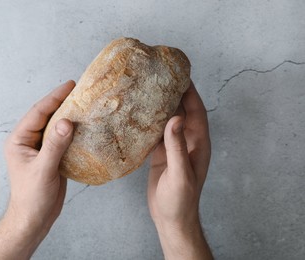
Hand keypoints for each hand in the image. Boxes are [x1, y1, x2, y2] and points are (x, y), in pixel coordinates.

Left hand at [0, 80, 74, 259]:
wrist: (34, 218)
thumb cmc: (32, 197)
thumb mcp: (43, 169)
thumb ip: (54, 146)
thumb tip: (66, 122)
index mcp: (19, 140)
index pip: (38, 113)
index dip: (54, 98)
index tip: (70, 85)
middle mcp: (29, 141)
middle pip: (47, 116)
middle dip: (62, 102)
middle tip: (80, 90)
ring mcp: (41, 148)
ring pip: (56, 127)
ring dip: (69, 116)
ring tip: (85, 104)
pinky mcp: (52, 156)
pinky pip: (63, 139)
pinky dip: (74, 132)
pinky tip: (85, 126)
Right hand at [148, 81, 212, 258]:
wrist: (171, 218)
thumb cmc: (180, 200)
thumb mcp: (180, 174)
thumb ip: (177, 147)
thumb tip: (175, 118)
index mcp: (198, 143)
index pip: (196, 111)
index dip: (190, 92)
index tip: (180, 75)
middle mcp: (188, 141)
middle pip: (182, 111)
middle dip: (173, 94)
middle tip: (159, 78)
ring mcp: (174, 147)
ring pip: (168, 121)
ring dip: (160, 107)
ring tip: (146, 91)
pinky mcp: (162, 154)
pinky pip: (156, 133)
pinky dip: (149, 123)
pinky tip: (138, 115)